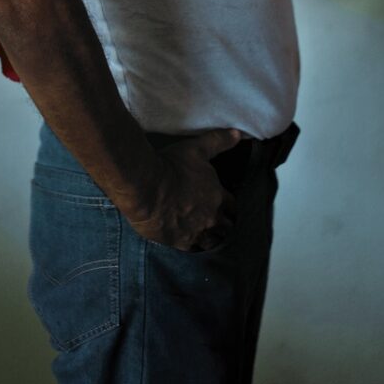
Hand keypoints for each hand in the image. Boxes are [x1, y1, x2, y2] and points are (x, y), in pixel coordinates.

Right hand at [124, 128, 242, 252]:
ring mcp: (195, 232)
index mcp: (217, 196)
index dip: (229, 205)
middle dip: (223, 224)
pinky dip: (192, 244)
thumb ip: (219, 141)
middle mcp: (210, 218)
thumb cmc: (171, 165)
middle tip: (216, 220)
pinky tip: (187, 240)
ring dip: (210, 237)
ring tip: (205, 233)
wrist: (145, 186)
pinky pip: (192, 249)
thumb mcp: (197, 148)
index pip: (232, 206)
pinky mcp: (178, 242)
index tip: (224, 204)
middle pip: (225, 228)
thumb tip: (238, 134)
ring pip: (212, 242)